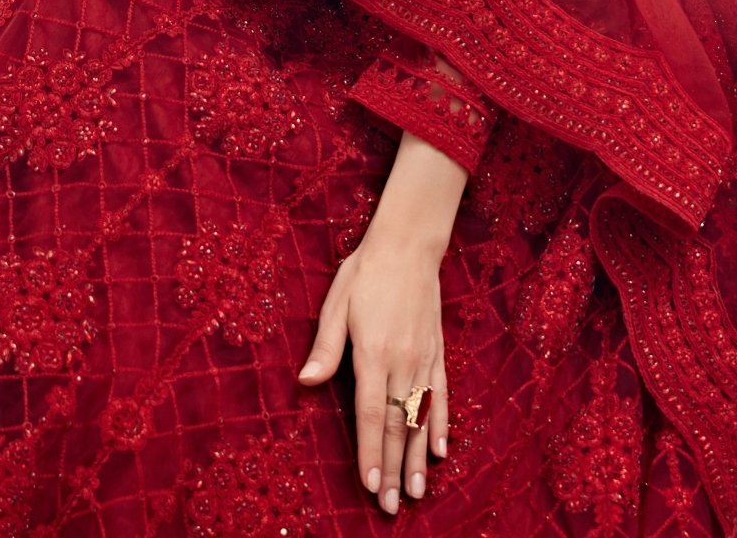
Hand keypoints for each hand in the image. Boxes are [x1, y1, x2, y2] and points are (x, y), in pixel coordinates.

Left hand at [298, 233, 448, 515]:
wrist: (408, 245)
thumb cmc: (365, 272)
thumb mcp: (336, 302)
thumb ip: (326, 346)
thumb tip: (306, 381)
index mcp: (373, 352)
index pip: (369, 414)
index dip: (369, 452)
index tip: (369, 484)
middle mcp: (402, 361)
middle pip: (396, 424)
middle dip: (391, 467)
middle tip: (389, 504)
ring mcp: (424, 358)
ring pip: (420, 417)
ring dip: (416, 457)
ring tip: (414, 491)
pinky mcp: (437, 351)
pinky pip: (442, 395)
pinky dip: (442, 425)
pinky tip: (440, 451)